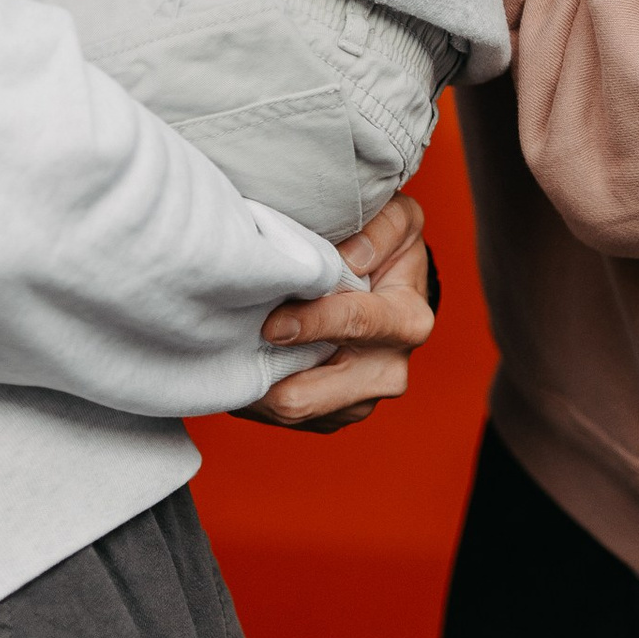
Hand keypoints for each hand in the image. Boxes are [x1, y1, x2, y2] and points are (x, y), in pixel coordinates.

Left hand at [241, 192, 432, 432]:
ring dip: (257, 384)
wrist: (391, 290)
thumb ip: (381, 229)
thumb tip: (348, 259)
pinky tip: (248, 359)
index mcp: (408, 320)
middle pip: (310, 396)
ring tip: (230, 350)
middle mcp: (389, 370)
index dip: (310, 323)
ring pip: (291, 412)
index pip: (355, 325)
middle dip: (267, 375)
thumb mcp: (400, 219)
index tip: (272, 323)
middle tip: (230, 346)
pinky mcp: (334, 415)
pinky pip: (286, 418)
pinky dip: (261, 393)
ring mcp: (360, 400)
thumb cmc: (388, 247)